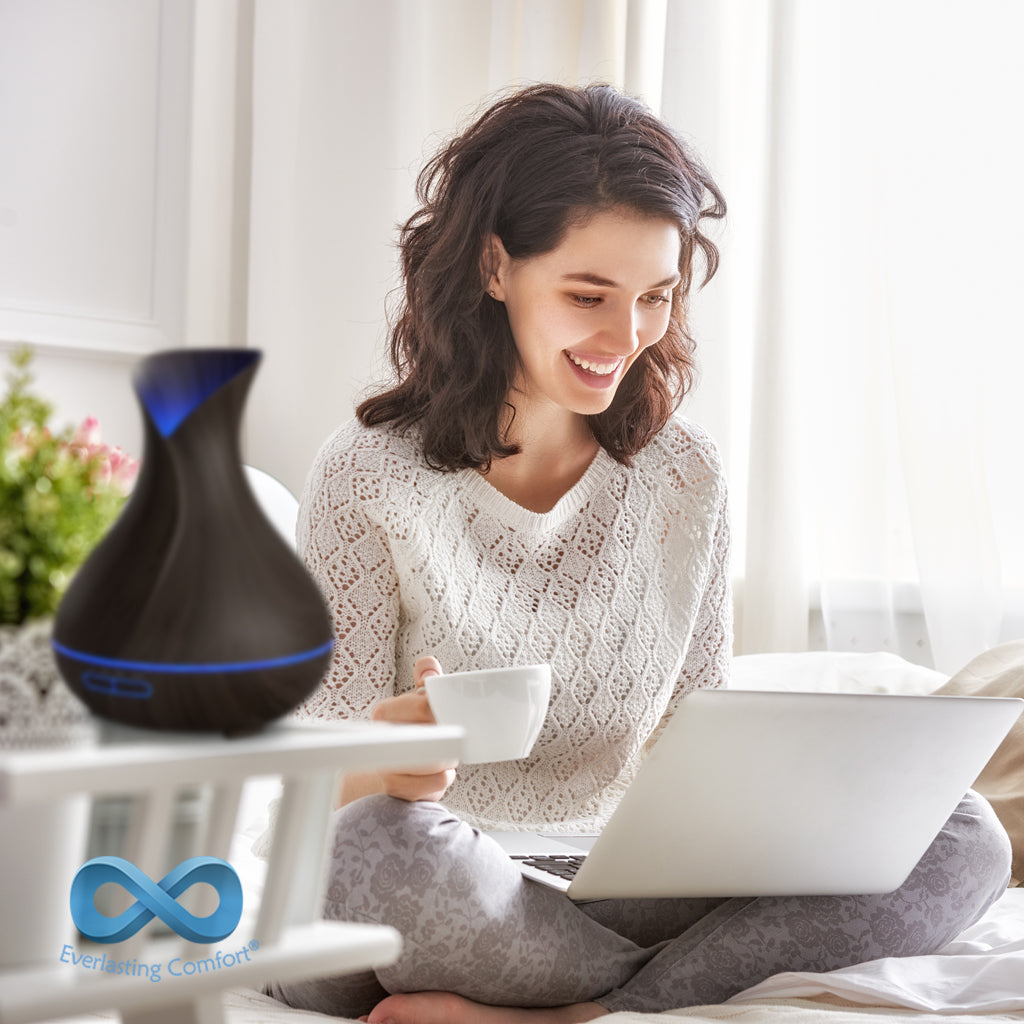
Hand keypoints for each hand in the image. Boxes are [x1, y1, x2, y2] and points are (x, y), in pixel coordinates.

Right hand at [369, 656, 457, 801]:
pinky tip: (435, 775)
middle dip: (448, 738)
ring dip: (447, 759)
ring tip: (442, 756)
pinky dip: (442, 779)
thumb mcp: (414, 704)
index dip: (440, 712)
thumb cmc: (405, 736)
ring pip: (437, 762)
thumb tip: (428, 664)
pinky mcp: (398, 790)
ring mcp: (386, 766)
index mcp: (385, 712)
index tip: (446, 716)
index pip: (422, 707)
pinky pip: (436, 783)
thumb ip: (424, 682)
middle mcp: (383, 738)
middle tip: (450, 737)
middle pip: (432, 736)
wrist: (378, 777)